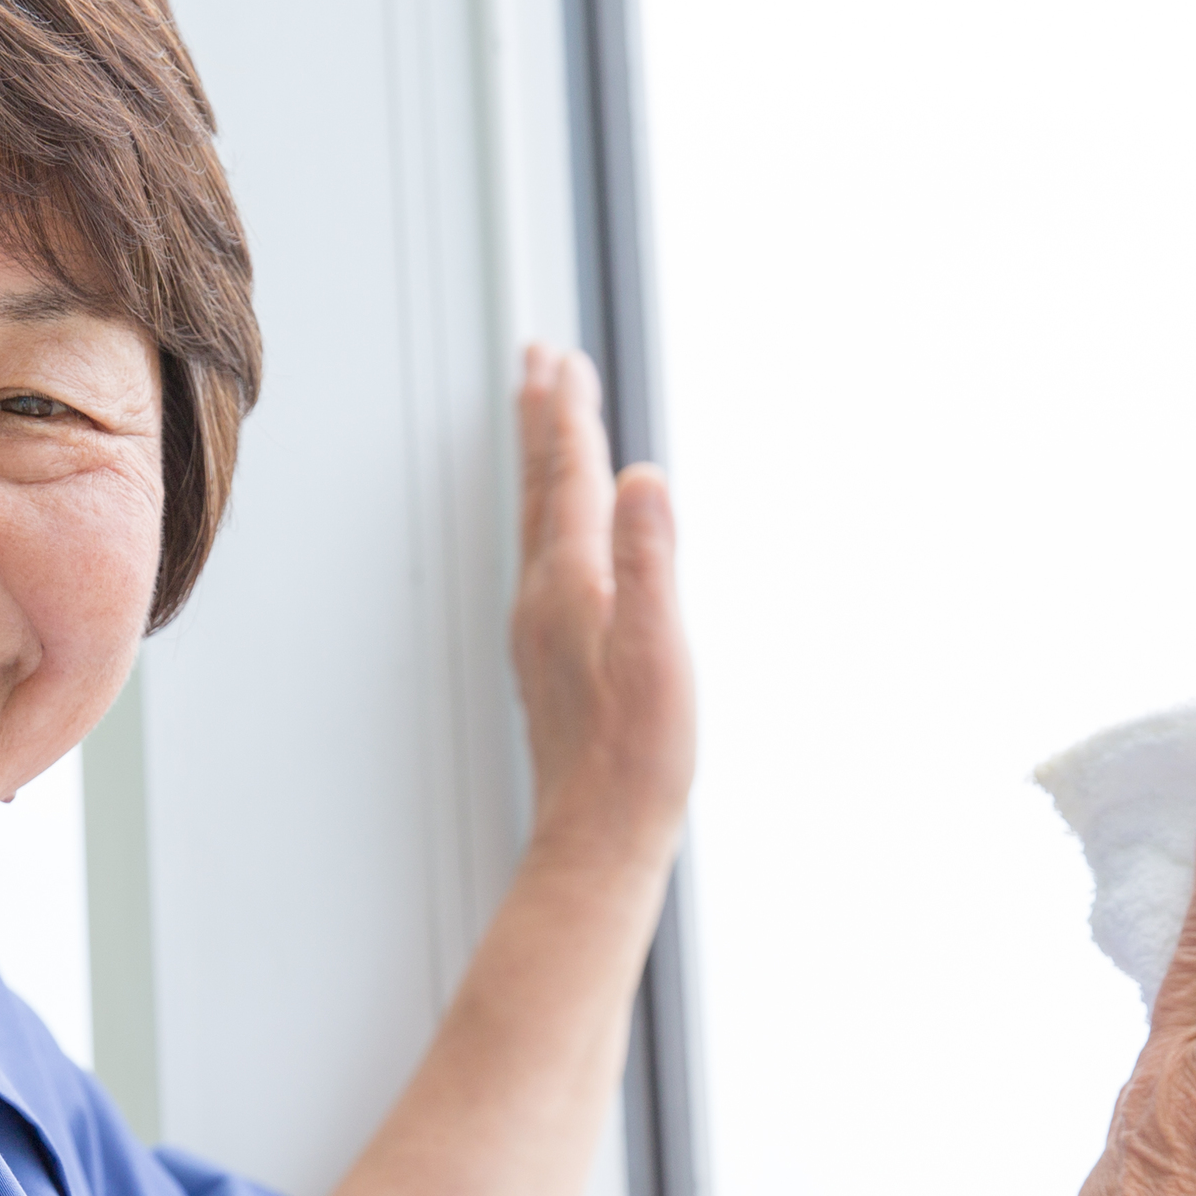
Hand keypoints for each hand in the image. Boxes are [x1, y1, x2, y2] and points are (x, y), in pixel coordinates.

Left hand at [511, 345, 692, 875]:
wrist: (598, 835)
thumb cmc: (637, 757)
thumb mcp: (660, 649)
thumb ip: (650, 558)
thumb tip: (641, 475)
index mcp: (572, 585)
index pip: (569, 478)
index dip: (570, 416)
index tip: (563, 360)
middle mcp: (544, 597)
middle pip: (540, 488)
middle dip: (541, 419)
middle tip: (535, 360)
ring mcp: (542, 626)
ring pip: (536, 519)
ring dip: (538, 461)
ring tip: (539, 418)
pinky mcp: (550, 653)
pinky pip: (543, 555)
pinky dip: (548, 512)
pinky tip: (557, 524)